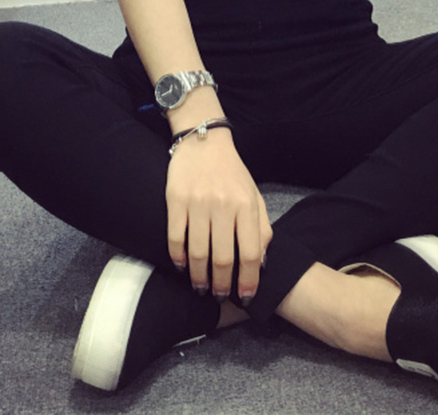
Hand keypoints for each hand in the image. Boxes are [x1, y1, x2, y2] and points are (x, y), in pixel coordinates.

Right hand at [166, 127, 272, 304]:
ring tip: (201, 287)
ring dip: (199, 277)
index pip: (251, 253)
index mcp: (247, 205)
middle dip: (222, 284)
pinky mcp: (176, 200)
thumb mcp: (254, 195)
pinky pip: (176, 238)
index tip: (246, 296)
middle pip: (224, 258)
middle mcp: (224, 205)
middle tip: (220, 295)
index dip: (249, 280)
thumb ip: (261, 226)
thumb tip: (261, 261)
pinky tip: (183, 266)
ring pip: (199, 253)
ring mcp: (198, 203)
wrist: (204, 141)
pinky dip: (179, 258)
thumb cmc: (231, 172)